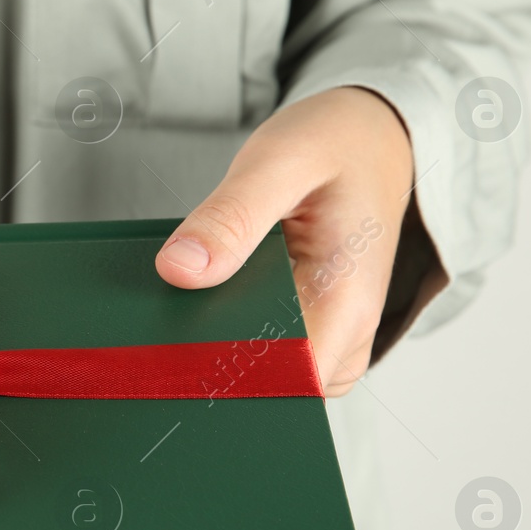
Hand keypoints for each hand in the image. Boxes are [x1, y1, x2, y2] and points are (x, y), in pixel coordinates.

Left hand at [154, 87, 413, 396]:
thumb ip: (230, 217)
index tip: (167, 354)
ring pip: (261, 378)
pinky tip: (199, 302)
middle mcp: (346, 335)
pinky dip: (226, 334)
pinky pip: (262, 355)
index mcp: (346, 302)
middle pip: (266, 388)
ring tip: (181, 303)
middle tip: (157, 323)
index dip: (220, 376)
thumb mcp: (279, 162)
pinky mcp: (310, 331)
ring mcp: (330, 339)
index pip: (282, 382)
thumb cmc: (336, 146)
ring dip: (215, 349)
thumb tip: (179, 271)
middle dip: (208, 363)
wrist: (373, 141)